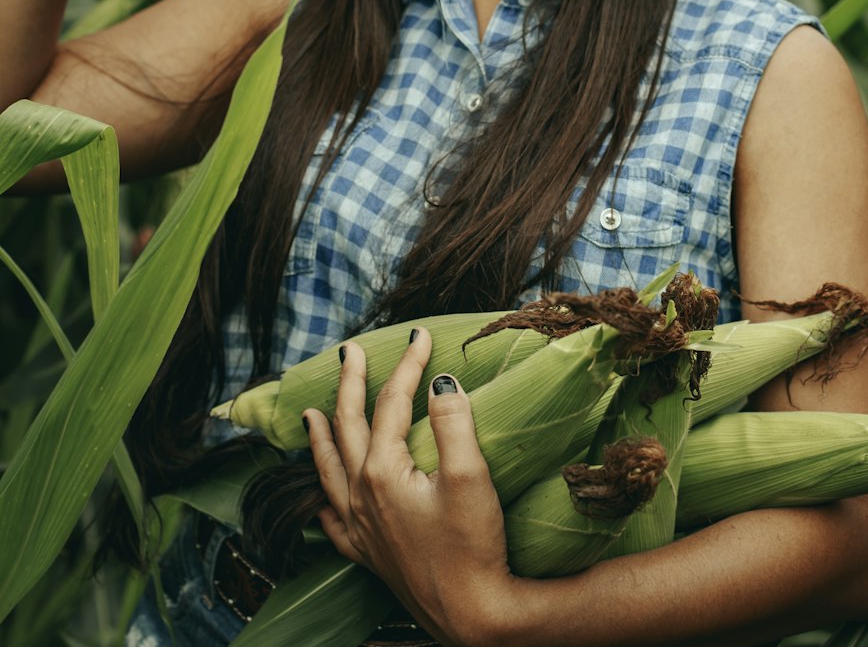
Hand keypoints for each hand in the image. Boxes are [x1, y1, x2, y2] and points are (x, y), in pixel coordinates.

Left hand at [304, 329, 517, 645]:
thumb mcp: (470, 477)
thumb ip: (453, 422)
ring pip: (328, 470)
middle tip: (351, 351)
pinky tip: (323, 495)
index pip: (390, 403)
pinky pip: (332, 521)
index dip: (407, 364)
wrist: (474, 615)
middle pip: (347, 425)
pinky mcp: (370, 555)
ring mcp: (361, 528)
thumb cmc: (474, 546)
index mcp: (382, 472)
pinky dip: (324, 498)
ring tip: (310, 413)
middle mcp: (360, 497)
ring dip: (320, 436)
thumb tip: (439, 381)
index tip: (421, 334)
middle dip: (349, 383)